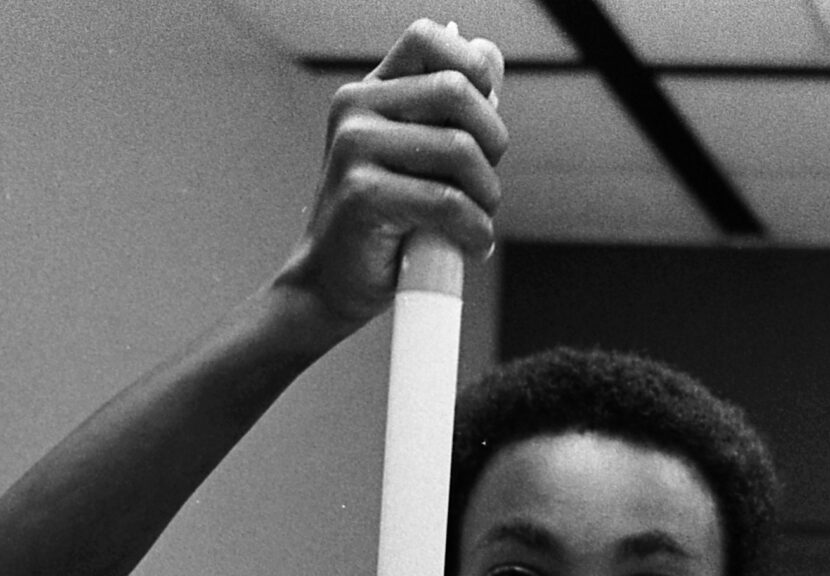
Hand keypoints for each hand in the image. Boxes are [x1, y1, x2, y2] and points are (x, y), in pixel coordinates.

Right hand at [270, 19, 506, 333]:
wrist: (336, 281)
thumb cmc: (388, 221)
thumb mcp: (421, 157)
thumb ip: (452, 110)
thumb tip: (490, 54)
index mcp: (371, 93)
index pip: (428, 40)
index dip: (474, 68)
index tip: (483, 120)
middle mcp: (357, 109)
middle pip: (458, 91)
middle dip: (493, 142)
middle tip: (483, 185)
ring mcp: (355, 148)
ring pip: (461, 150)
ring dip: (488, 197)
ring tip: (475, 221)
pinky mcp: (363, 193)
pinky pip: (450, 203)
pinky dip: (475, 232)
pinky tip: (469, 245)